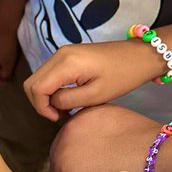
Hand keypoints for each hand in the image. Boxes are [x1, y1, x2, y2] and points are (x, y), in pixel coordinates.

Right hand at [24, 40, 159, 120]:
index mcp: (66, 63)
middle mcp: (59, 54)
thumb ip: (67, 100)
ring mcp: (62, 53)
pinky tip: (67, 98)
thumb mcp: (95, 95)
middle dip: (40, 103)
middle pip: (31, 82)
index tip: (57, 118)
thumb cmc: (122, 76)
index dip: (41, 107)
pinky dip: (51, 89)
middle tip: (59, 116)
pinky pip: (48, 74)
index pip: (36, 88)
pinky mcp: (67, 55)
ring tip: (65, 109)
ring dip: (45, 96)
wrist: (139, 56)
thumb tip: (52, 103)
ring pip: (38, 78)